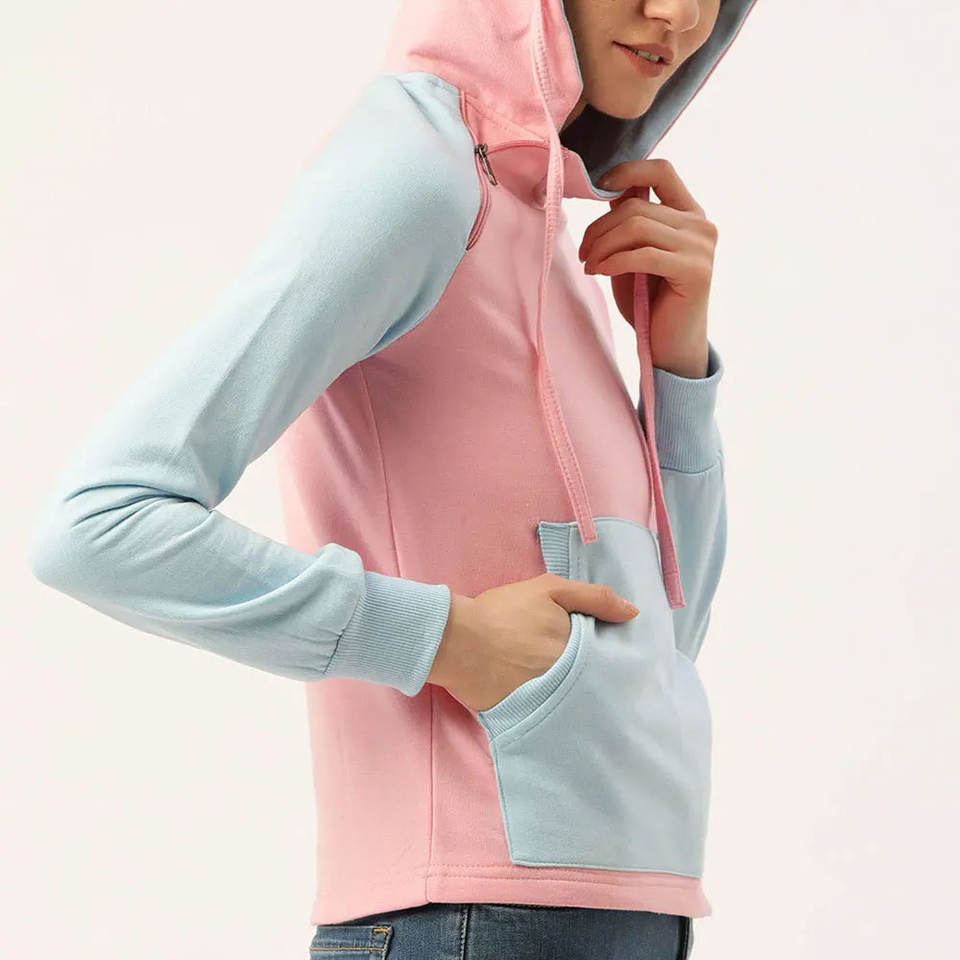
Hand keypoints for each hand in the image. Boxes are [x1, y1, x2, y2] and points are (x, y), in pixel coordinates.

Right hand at [428, 574, 639, 711]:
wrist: (456, 643)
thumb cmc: (502, 612)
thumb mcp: (548, 589)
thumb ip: (593, 597)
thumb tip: (633, 613)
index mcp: (579, 649)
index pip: (608, 656)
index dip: (607, 651)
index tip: (605, 648)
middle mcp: (572, 680)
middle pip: (595, 679)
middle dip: (596, 674)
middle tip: (583, 666)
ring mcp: (552, 701)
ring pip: (578, 698)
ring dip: (579, 692)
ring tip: (571, 684)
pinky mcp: (531, 717)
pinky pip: (555, 715)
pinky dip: (557, 708)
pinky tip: (553, 701)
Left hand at [578, 158, 716, 378]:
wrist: (670, 346)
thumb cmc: (649, 302)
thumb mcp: (635, 252)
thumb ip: (631, 220)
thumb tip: (611, 189)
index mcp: (690, 213)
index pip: (662, 170)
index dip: (627, 171)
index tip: (599, 189)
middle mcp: (701, 225)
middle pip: (637, 205)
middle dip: (600, 227)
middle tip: (584, 253)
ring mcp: (701, 247)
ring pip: (636, 226)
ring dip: (603, 246)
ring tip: (591, 265)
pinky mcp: (695, 271)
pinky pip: (643, 254)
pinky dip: (614, 261)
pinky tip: (601, 272)